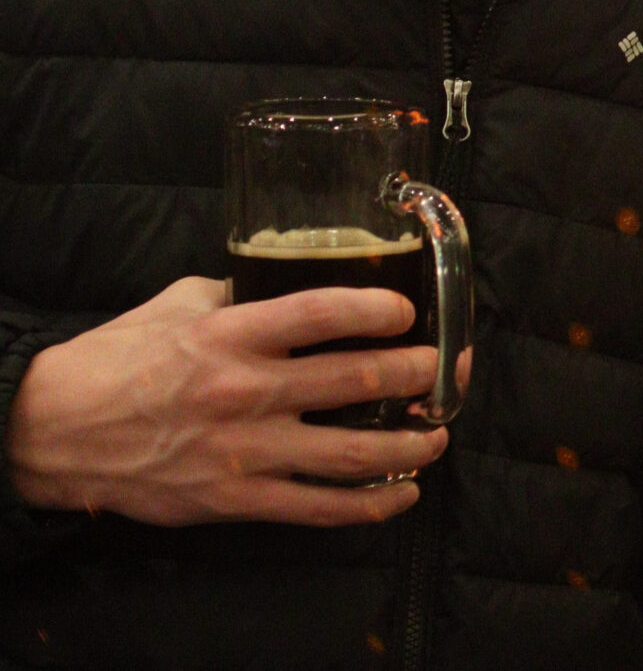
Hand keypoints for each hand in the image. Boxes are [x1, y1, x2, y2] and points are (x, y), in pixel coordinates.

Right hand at [6, 276, 451, 526]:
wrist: (52, 433)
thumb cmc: (117, 360)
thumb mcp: (177, 305)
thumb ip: (241, 290)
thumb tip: (292, 276)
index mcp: (231, 335)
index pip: (323, 312)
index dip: (378, 308)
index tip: (409, 310)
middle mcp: (244, 392)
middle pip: (356, 379)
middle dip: (419, 373)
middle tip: (448, 368)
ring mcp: (244, 451)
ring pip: (352, 452)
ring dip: (410, 445)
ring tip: (439, 435)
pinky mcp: (236, 500)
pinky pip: (318, 508)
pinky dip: (369, 506)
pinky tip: (402, 495)